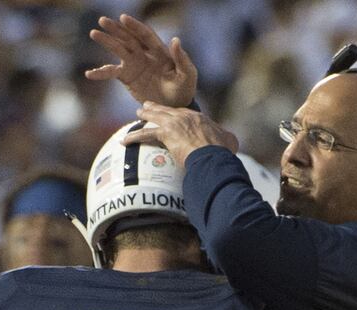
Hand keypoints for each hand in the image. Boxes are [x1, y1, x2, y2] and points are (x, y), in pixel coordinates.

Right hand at [86, 14, 196, 106]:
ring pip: (118, 50)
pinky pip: (112, 72)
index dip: (135, 27)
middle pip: (129, 38)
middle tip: (102, 20)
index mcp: (159, 51)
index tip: (123, 18)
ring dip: (107, 42)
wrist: (174, 106)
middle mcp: (145, 54)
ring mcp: (134, 64)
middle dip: (116, 29)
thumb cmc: (183, 89)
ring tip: (94, 33)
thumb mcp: (187, 74)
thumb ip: (182, 58)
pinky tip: (89, 74)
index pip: (145, 35)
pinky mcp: (127, 77)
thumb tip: (175, 39)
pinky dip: (101, 73)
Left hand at [124, 101, 238, 166]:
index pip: (183, 113)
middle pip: (167, 110)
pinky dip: (134, 137)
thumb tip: (230, 142)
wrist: (213, 156)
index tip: (171, 114)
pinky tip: (125, 141)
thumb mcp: (229, 140)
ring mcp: (174, 123)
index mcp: (199, 118)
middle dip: (156, 108)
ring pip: (155, 117)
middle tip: (147, 106)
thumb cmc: (222, 151)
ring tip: (137, 115)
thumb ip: (226, 137)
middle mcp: (185, 116)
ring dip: (145, 115)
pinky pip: (145, 134)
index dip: (175, 113)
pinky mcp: (166, 134)